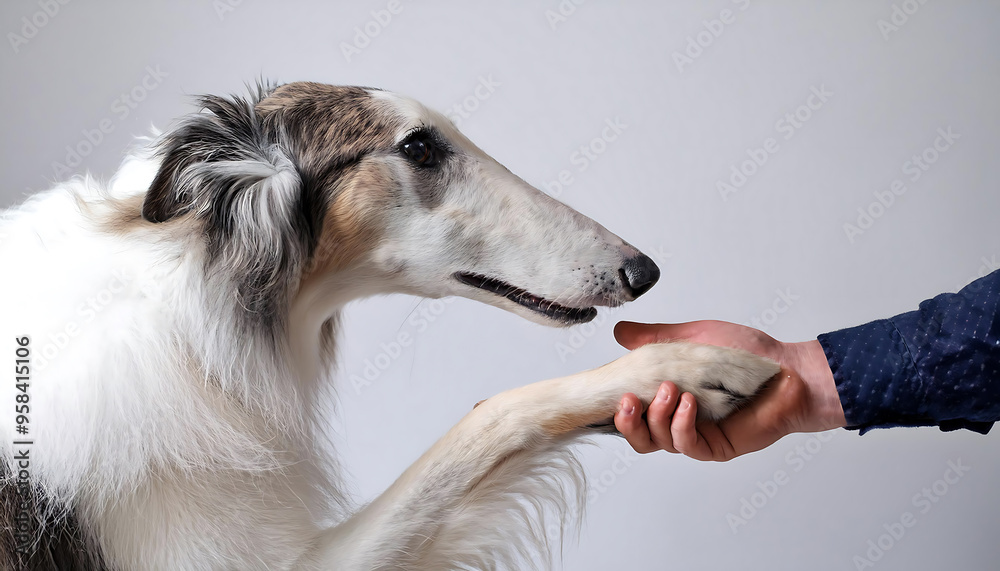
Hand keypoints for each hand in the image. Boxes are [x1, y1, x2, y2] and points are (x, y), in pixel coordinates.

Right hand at [612, 321, 845, 460]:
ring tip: (669, 391)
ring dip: (656, 417)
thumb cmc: (746, 353)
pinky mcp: (717, 448)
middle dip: (626, 421)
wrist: (788, 369)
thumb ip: (656, 337)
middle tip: (628, 400)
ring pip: (658, 442)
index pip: (632, 411)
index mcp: (669, 397)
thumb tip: (620, 333)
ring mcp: (697, 435)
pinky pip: (687, 445)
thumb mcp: (693, 337)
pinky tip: (688, 404)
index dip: (617, 407)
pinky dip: (680, 425)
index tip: (612, 389)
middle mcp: (679, 420)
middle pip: (638, 436)